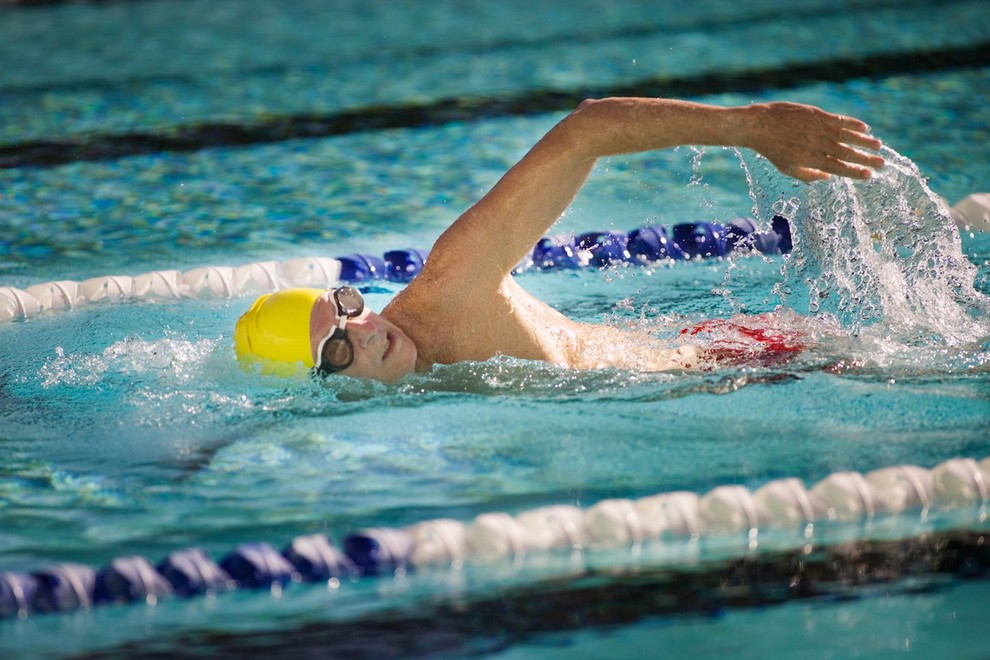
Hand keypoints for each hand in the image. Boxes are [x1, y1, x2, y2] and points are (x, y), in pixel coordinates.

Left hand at [745, 102, 883, 182]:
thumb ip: (807, 175)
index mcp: (810, 160)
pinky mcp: (816, 115)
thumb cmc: (772, 149)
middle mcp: (817, 145)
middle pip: (847, 153)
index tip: (870, 175)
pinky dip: (852, 124)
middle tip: (883, 163)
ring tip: (878, 146)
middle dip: (866, 159)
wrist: (759, 125)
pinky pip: (839, 119)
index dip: (855, 172)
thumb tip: (827, 178)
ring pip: (846, 136)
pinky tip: (864, 128)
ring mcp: (818, 128)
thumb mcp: (786, 168)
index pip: (838, 168)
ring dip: (864, 141)